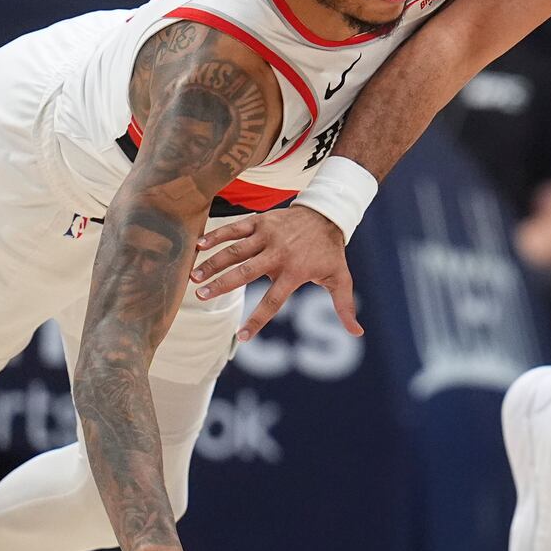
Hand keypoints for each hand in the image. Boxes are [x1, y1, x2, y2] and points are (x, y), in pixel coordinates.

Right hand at [192, 208, 361, 339]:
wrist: (326, 214)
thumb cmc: (330, 252)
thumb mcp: (340, 278)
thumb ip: (344, 307)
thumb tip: (357, 333)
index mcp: (295, 272)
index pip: (273, 301)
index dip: (258, 320)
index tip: (242, 337)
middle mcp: (278, 254)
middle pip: (245, 273)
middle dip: (222, 285)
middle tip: (202, 296)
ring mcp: (267, 235)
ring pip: (235, 250)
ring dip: (213, 263)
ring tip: (193, 277)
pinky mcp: (260, 221)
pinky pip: (235, 228)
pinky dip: (217, 235)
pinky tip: (198, 245)